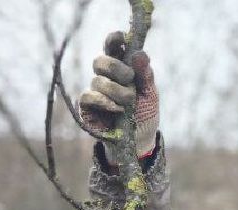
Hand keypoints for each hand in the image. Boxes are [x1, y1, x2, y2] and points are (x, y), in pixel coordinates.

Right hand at [77, 30, 158, 159]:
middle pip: (100, 60)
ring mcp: (95, 91)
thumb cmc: (144, 114)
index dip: (114, 39)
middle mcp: (105, 77)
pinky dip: (104, 101)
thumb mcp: (150, 94)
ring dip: (116, 91)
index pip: (112, 46)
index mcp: (121, 66)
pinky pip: (88, 96)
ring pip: (97, 81)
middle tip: (129, 78)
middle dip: (115, 67)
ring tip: (128, 103)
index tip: (122, 40)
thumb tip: (139, 54)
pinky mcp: (87, 107)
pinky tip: (116, 109)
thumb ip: (146, 75)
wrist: (138, 141)